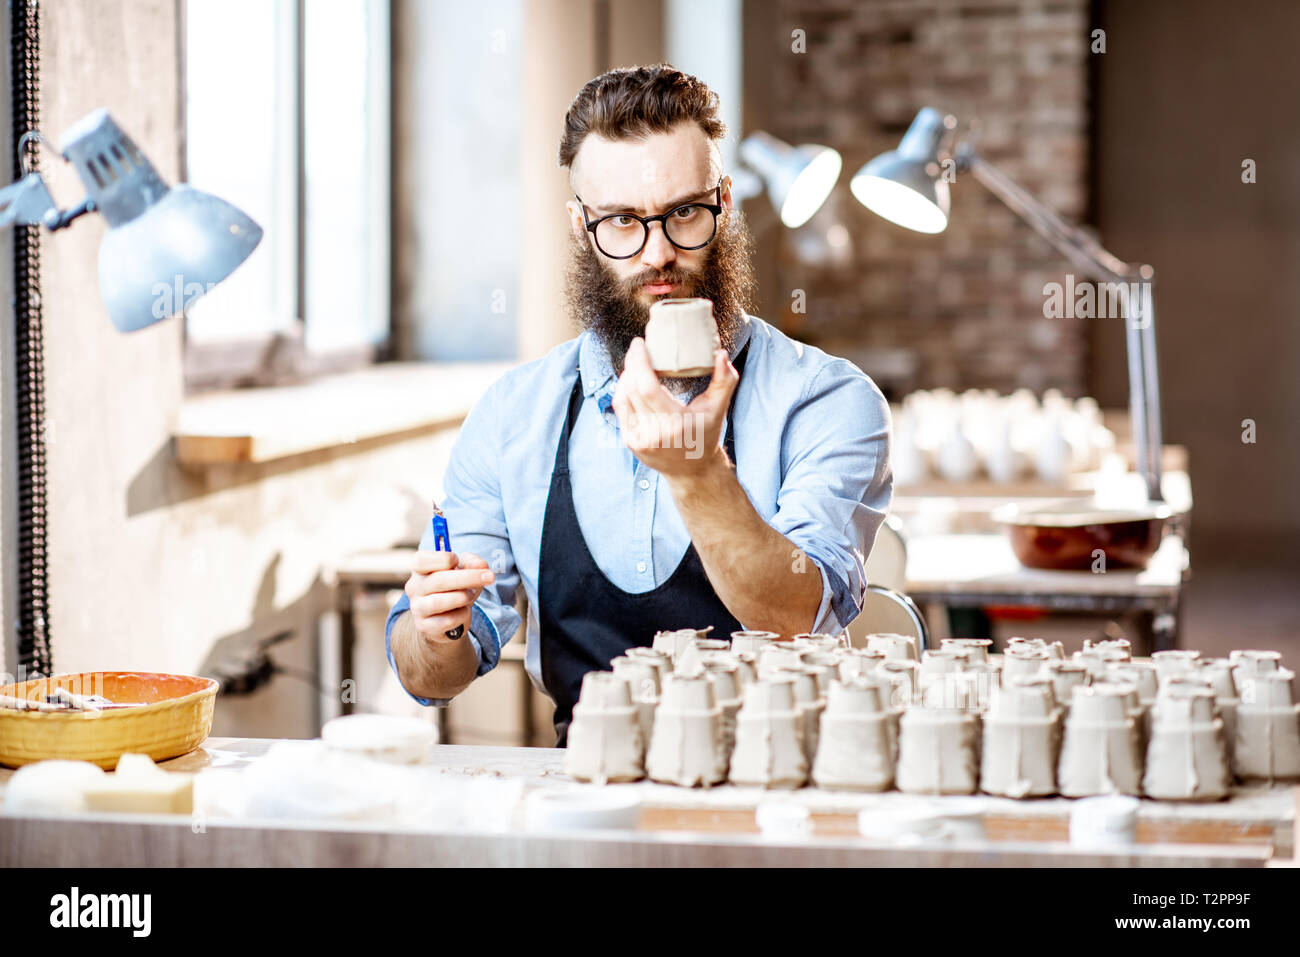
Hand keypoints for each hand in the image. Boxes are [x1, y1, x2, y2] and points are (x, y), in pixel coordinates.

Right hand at [403, 551, 493, 645]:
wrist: (447, 620)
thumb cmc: (454, 588)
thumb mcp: (464, 570)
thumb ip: (472, 563)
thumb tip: (480, 566)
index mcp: (420, 569)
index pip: (421, 560)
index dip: (442, 559)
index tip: (457, 560)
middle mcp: (414, 588)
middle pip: (438, 580)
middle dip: (468, 577)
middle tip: (490, 576)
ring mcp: (418, 608)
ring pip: (440, 601)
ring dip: (463, 597)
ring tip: (471, 595)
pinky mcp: (425, 627)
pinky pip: (447, 620)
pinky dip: (462, 615)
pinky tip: (463, 611)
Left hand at [611, 337, 737, 478]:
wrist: (692, 470)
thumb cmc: (705, 436)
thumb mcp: (718, 409)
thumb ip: (724, 381)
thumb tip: (721, 354)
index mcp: (675, 423)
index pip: (647, 387)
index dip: (639, 362)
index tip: (640, 344)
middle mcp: (653, 433)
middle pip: (632, 389)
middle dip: (631, 363)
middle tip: (638, 348)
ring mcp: (639, 439)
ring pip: (622, 397)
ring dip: (626, 376)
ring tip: (635, 363)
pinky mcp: (630, 441)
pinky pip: (620, 409)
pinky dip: (623, 391)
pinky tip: (631, 381)